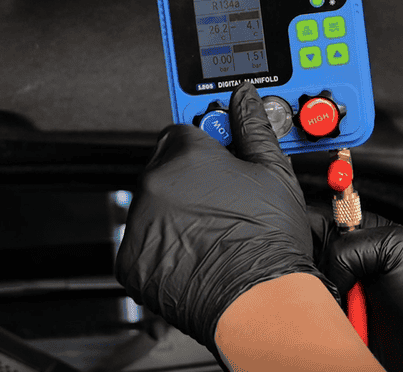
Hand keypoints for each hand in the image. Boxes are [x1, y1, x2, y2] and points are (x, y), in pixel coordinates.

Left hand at [114, 82, 338, 357]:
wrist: (260, 302)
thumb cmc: (269, 242)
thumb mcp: (272, 172)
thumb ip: (252, 127)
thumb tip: (246, 99)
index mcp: (186, 155)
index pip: (182, 132)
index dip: (205, 148)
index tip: (216, 161)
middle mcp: (155, 185)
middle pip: (165, 169)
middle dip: (189, 182)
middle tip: (221, 204)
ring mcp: (139, 224)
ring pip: (153, 206)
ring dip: (173, 214)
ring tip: (210, 234)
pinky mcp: (130, 260)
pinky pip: (141, 243)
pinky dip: (160, 248)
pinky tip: (193, 255)